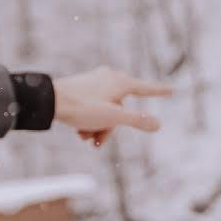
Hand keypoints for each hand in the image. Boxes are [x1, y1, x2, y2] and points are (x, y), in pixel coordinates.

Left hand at [52, 65, 171, 146]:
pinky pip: (93, 108)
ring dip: (98, 128)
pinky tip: (78, 131)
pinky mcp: (82, 88)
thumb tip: (158, 124)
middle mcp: (109, 78)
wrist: (49, 101)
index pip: (146, 88)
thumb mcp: (113, 117)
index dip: (159, 91)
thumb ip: (137, 121)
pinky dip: (89, 121)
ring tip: (84, 136)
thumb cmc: (82, 107)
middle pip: (121, 109)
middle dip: (110, 128)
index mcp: (120, 82)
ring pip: (106, 111)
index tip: (172, 90)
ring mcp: (95, 82)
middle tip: (97, 142)